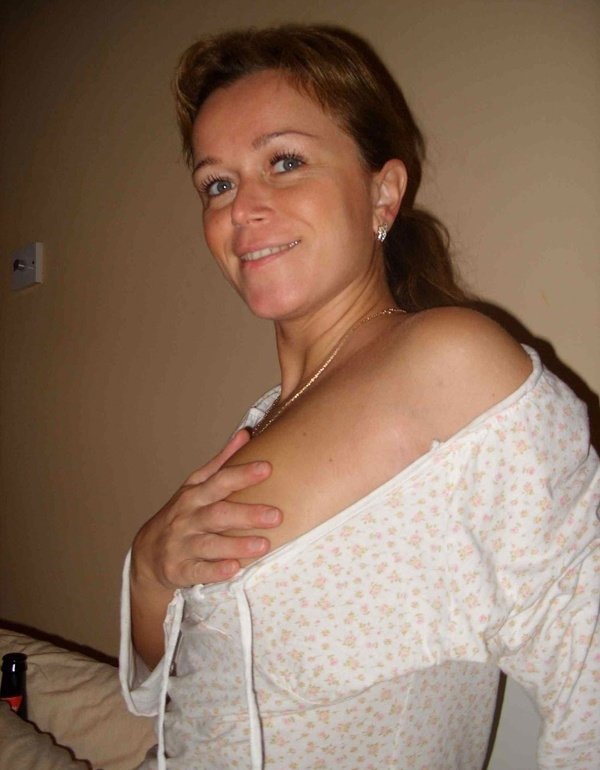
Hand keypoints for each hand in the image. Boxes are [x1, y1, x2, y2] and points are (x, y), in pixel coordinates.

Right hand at [131, 429, 280, 589]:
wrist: (146, 552)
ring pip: (209, 544)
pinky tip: (234, 568)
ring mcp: (181, 544)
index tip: (267, 468)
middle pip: (217, 514)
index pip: (220, 481)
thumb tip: (245, 434)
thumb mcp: (196, 486)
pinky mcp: (179, 570)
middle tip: (276, 515)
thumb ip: (222, 463)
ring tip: (263, 544)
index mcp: (195, 494)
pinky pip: (198, 571)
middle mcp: (187, 518)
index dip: (242, 474)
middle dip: (246, 514)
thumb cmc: (182, 514)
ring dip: (236, 544)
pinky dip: (215, 570)